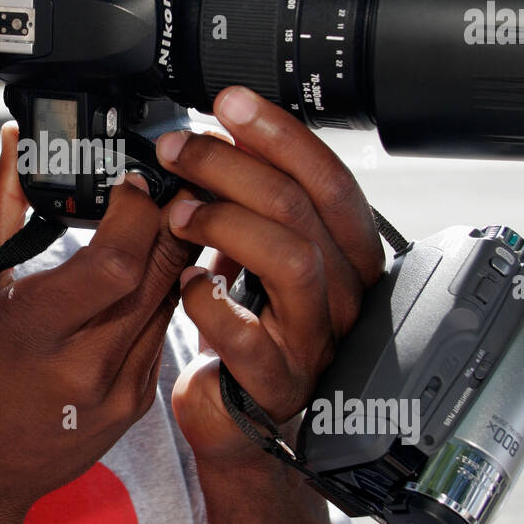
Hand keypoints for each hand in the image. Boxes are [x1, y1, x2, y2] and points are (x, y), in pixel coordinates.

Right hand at [0, 121, 198, 511]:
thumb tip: (13, 148)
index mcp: (33, 333)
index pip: (117, 259)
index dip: (136, 210)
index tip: (126, 185)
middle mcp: (84, 366)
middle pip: (159, 271)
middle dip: (165, 220)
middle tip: (154, 192)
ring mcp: (118, 391)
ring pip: (173, 297)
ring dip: (172, 253)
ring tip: (154, 225)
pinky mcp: (137, 403)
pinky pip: (165, 331)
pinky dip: (160, 294)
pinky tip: (142, 277)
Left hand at [158, 86, 385, 465]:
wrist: (239, 420)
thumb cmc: (248, 329)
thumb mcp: (254, 254)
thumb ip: (251, 202)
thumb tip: (219, 134)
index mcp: (346, 255)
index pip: (329, 179)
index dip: (281, 135)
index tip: (230, 104)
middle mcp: (343, 295)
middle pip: (305, 210)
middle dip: (235, 167)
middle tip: (181, 151)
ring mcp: (314, 341)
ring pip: (292, 261)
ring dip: (226, 223)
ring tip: (178, 212)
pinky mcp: (276, 383)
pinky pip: (251, 336)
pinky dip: (210, 302)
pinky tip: (185, 284)